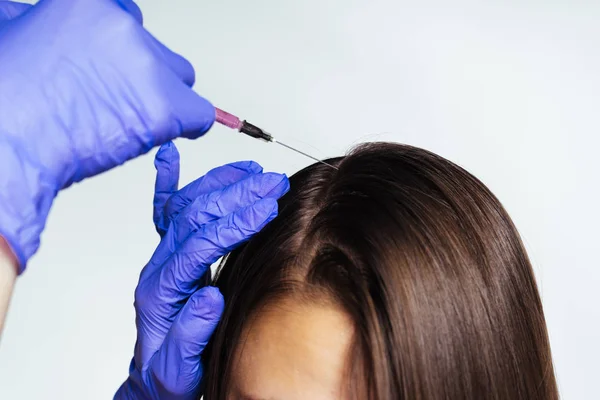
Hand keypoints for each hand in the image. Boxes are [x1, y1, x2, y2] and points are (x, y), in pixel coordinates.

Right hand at [0, 0, 214, 270]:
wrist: (7, 144)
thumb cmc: (5, 101)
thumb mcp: (11, 35)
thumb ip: (38, 23)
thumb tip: (31, 21)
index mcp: (87, 3)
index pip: (125, 17)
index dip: (120, 50)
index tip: (114, 69)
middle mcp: (123, 28)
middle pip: (155, 50)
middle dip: (141, 75)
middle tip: (117, 101)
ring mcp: (147, 67)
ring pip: (180, 77)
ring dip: (163, 97)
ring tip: (133, 120)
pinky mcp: (166, 107)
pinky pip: (200, 114)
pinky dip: (189, 125)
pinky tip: (164, 132)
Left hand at [114, 142, 289, 398]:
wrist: (156, 377)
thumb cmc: (169, 373)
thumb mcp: (180, 368)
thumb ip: (191, 334)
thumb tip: (209, 297)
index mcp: (161, 291)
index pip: (199, 245)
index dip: (234, 224)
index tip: (265, 209)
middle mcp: (160, 267)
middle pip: (195, 216)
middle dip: (236, 195)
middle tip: (271, 182)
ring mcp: (165, 257)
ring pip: (186, 207)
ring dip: (219, 183)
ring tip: (252, 169)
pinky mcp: (173, 254)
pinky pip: (165, 212)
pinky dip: (167, 182)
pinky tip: (169, 157)